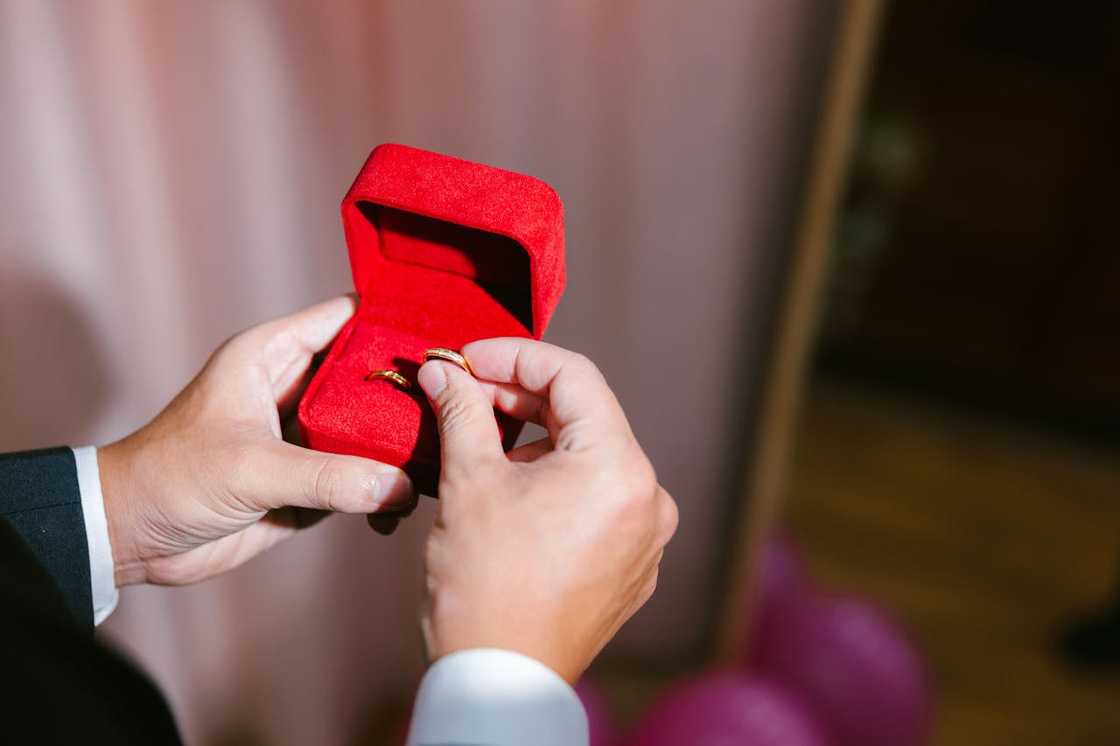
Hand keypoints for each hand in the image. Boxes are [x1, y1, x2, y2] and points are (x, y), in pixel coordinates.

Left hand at [99, 296, 415, 586]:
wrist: (129, 537)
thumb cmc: (171, 477)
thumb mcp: (252, 469)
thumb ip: (329, 477)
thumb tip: (401, 486)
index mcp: (271, 356)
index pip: (345, 320)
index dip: (392, 323)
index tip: (444, 336)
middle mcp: (294, 389)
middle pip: (369, 377)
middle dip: (409, 392)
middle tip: (461, 404)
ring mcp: (303, 437)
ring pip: (369, 430)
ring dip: (400, 446)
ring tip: (444, 456)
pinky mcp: (308, 481)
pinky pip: (359, 478)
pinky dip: (382, 490)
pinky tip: (404, 504)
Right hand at [417, 339, 677, 682]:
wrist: (499, 682)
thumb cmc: (483, 586)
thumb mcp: (470, 482)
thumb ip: (464, 411)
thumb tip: (447, 373)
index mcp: (619, 468)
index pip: (573, 376)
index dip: (515, 356)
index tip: (468, 359)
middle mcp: (648, 498)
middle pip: (585, 417)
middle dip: (521, 399)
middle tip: (466, 392)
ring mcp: (645, 537)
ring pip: (590, 460)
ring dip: (536, 442)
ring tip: (482, 445)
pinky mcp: (632, 566)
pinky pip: (597, 502)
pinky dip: (557, 484)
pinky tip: (511, 489)